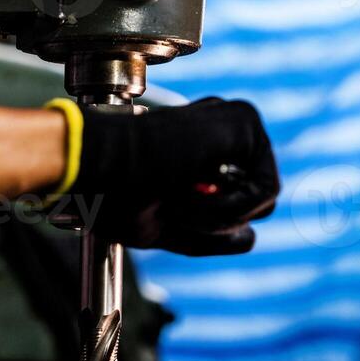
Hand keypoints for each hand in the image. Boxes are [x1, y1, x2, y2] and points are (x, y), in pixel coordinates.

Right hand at [56, 98, 279, 255]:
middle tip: (173, 204)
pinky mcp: (244, 122)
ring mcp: (234, 121)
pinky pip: (265, 191)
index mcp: (202, 144)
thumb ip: (210, 232)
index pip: (235, 201)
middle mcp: (221, 127)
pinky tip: (189, 190)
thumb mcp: (166, 225)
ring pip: (262, 200)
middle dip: (217, 221)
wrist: (94, 164)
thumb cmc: (113, 192)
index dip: (207, 223)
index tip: (166, 206)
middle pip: (255, 203)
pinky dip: (228, 208)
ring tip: (178, 197)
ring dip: (218, 217)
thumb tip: (250, 238)